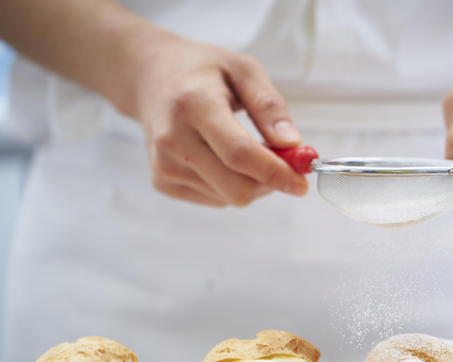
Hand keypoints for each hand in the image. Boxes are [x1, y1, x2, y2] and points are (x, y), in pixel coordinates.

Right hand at [129, 35, 308, 205]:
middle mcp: (173, 139)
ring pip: (228, 198)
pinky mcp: (162, 182)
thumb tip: (292, 144)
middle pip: (235, 187)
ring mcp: (164, 165)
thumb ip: (269, 106)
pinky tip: (221, 158)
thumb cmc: (203, 72)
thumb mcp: (243, 70)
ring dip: (249, 182)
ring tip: (244, 149)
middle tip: (282, 164)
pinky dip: (229, 186)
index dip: (275, 173)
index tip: (301, 182)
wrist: (151, 78)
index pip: (239, 154)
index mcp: (194, 104)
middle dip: (268, 183)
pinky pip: (214, 200)